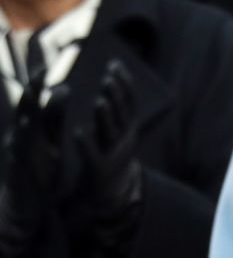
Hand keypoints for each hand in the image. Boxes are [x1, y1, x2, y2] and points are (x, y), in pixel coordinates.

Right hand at [0, 78, 67, 254]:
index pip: (37, 103)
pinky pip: (21, 148)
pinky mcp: (19, 166)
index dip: (40, 86)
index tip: (46, 66)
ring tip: (34, 92)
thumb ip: (56, 117)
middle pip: (28, 109)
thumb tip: (63, 88)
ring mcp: (20, 151)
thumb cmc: (41, 169)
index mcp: (35, 129)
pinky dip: (25, 136)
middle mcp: (24, 136)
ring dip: (28, 109)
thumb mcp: (51, 140)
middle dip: (33, 90)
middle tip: (40, 71)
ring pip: (23, 126)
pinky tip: (30, 125)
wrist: (29, 204)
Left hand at [75, 59, 142, 246]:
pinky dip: (86, 143)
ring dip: (106, 117)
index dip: (124, 84)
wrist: (112, 193)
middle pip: (123, 116)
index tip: (115, 64)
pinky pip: (93, 155)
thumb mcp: (117, 132)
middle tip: (108, 79)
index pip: (130, 103)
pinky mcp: (99, 169)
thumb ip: (114, 109)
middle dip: (117, 97)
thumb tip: (112, 81)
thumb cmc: (109, 157)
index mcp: (128, 129)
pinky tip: (77, 132)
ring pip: (111, 133)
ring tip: (99, 101)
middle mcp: (124, 141)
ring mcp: (113, 155)